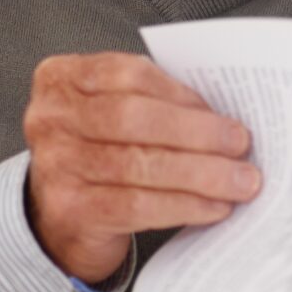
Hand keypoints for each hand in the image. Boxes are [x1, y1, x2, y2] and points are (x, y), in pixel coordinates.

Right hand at [22, 52, 259, 281]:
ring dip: (200, 174)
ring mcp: (55, 164)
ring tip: (240, 181)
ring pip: (139, 164)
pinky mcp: (69, 209)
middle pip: (132, 118)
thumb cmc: (105, 151)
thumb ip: (160, 103)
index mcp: (64, 78)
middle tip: (241, 145)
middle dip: (196, 133)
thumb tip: (227, 119)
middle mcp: (50, 117)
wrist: (65, 216)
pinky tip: (213, 207)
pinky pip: (136, 205)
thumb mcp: (120, 113)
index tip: (224, 115)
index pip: (129, 75)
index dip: (182, 95)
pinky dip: (183, 205)